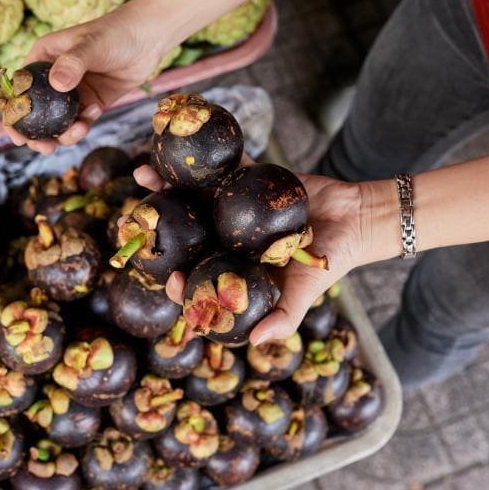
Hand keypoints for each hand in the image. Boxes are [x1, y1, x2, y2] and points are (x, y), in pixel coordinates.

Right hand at [6, 5, 169, 153]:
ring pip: (58, 123)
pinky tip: (96, 110)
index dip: (12, 112)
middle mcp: (53, 77)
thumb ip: (73, 63)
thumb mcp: (91, 45)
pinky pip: (81, 122)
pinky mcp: (92, 102)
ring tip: (79, 131)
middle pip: (35, 113)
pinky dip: (85, 125)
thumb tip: (57, 85)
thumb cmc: (116, 32)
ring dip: (64, 135)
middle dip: (37, 135)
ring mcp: (73, 92)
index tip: (15, 133)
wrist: (149, 37)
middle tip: (45, 148)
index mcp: (42, 58)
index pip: (18, 88)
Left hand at [133, 162, 390, 344]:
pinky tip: (181, 148)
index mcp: (234, 271)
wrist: (355, 219)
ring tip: (142, 175)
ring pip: (194, 200)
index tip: (168, 277)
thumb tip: (253, 342)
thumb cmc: (330, 263)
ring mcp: (233, 211)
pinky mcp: (245, 182)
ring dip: (167, 188)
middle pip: (185, 238)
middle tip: (134, 220)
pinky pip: (222, 169)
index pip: (198, 281)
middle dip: (158, 229)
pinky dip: (204, 159)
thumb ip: (283, 318)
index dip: (178, 283)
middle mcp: (227, 241)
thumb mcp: (306, 293)